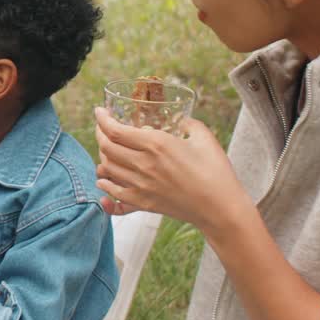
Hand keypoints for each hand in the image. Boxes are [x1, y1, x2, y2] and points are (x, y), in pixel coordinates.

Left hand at [93, 107, 249, 237]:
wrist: (220, 208)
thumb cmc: (215, 171)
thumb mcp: (203, 137)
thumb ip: (187, 123)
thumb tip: (178, 119)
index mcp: (156, 144)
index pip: (115, 130)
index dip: (102, 119)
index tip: (99, 111)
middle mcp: (144, 164)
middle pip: (106, 147)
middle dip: (99, 133)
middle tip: (102, 127)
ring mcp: (141, 186)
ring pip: (107, 168)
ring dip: (102, 156)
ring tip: (106, 149)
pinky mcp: (143, 203)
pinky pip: (113, 193)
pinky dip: (104, 184)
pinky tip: (104, 178)